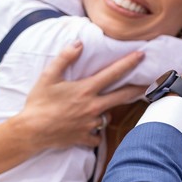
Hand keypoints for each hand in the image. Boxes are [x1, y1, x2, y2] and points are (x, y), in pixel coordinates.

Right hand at [21, 40, 147, 148]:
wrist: (31, 131)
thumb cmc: (38, 103)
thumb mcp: (48, 76)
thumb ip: (65, 58)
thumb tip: (78, 43)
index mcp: (86, 90)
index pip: (113, 74)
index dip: (129, 63)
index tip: (142, 55)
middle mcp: (93, 107)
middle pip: (123, 96)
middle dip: (137, 89)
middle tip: (149, 84)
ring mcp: (91, 124)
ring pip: (108, 117)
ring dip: (106, 112)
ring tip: (98, 109)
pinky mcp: (86, 138)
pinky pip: (97, 136)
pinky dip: (94, 132)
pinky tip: (88, 129)